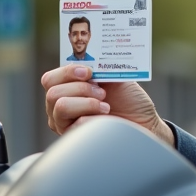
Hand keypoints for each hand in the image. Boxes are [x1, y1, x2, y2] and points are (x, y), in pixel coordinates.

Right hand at [40, 64, 172, 144]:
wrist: (145, 122)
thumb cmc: (129, 100)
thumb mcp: (114, 77)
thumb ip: (97, 67)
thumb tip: (86, 58)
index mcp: (68, 88)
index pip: (50, 79)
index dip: (67, 72)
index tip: (89, 72)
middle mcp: (61, 107)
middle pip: (53, 93)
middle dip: (80, 88)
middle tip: (102, 92)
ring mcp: (66, 124)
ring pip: (61, 107)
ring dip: (87, 103)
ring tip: (106, 106)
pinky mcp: (76, 138)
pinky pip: (76, 125)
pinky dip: (95, 118)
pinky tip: (108, 120)